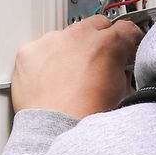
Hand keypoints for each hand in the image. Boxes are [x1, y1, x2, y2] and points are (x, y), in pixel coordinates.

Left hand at [10, 15, 143, 118]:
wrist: (54, 128)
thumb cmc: (84, 115)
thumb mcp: (120, 91)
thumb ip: (120, 68)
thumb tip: (117, 66)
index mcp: (106, 43)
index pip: (125, 28)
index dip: (127, 41)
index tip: (124, 48)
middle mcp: (78, 36)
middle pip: (95, 26)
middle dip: (98, 40)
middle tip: (95, 63)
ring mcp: (51, 41)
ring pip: (66, 36)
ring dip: (69, 50)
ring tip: (68, 78)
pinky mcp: (29, 51)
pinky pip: (40, 49)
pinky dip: (44, 61)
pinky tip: (48, 80)